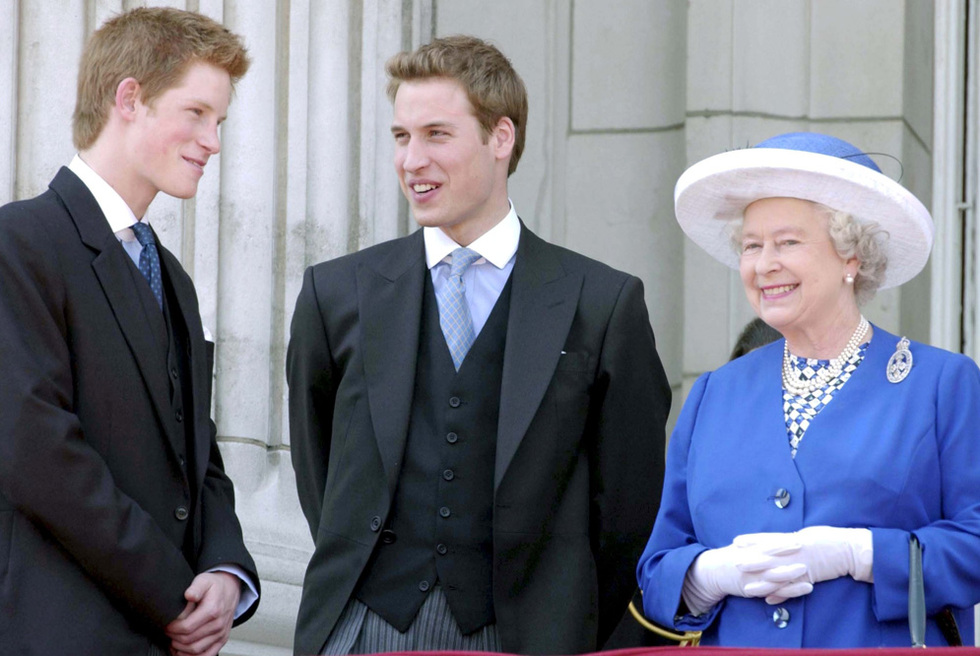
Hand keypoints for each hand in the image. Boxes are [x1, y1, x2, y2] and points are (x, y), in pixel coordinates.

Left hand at [165, 572, 240, 655]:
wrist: (230, 589)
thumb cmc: (215, 586)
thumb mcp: (204, 580)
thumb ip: (196, 587)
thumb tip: (189, 595)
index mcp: (213, 610)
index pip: (187, 628)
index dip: (172, 629)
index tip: (166, 625)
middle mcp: (218, 624)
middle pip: (189, 640)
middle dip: (174, 638)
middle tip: (167, 632)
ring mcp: (221, 634)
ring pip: (196, 650)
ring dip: (180, 648)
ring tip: (173, 641)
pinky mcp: (222, 640)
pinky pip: (207, 655)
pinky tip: (183, 651)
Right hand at [682, 539, 811, 615]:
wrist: (712, 572)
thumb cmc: (729, 558)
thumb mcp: (742, 547)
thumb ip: (757, 543)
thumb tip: (778, 538)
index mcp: (750, 550)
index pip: (769, 544)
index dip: (783, 541)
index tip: (798, 537)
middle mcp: (751, 562)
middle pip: (772, 557)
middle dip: (789, 553)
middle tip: (806, 549)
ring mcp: (752, 576)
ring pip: (773, 574)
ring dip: (790, 572)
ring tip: (806, 569)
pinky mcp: (752, 589)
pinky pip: (772, 591)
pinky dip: (788, 591)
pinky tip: (802, 589)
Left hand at [734, 526, 873, 603]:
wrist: (849, 549)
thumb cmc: (827, 539)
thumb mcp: (805, 535)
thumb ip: (788, 539)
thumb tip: (773, 541)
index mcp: (793, 539)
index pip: (767, 539)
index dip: (751, 540)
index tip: (736, 541)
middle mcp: (795, 552)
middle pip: (769, 557)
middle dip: (751, 561)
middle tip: (734, 564)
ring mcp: (802, 566)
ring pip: (778, 576)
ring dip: (762, 582)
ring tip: (747, 588)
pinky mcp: (809, 578)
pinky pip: (792, 588)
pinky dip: (781, 595)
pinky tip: (769, 600)